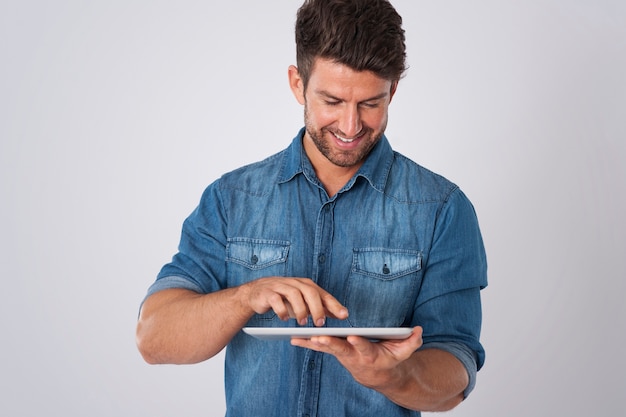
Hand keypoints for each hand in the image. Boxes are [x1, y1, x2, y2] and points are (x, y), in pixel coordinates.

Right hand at [243, 277, 348, 325]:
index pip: (323, 294)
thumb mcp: (303, 302)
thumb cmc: (283, 298)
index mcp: (306, 285)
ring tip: (302, 323)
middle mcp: (295, 283)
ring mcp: (281, 286)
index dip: (334, 304)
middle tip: (320, 323)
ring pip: (294, 294)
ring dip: (300, 310)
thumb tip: (340, 313)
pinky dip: (281, 310)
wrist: (256, 293)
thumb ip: (320, 306)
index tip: (344, 315)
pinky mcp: (268, 292)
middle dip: (317, 308)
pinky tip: (284, 319)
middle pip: (310, 292)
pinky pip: (276, 299)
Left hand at [291, 326, 423, 388]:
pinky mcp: (334, 352)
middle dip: (329, 343)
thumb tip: (419, 330)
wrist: (377, 375)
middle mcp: (353, 355)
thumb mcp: (404, 351)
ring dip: (311, 343)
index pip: (364, 347)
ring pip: (326, 348)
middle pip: (340, 349)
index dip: (359, 343)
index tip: (353, 337)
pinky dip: (306, 343)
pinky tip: (293, 338)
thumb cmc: (390, 359)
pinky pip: (319, 347)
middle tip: (318, 338)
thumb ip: (412, 341)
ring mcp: (342, 354)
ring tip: (296, 337)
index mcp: (370, 354)